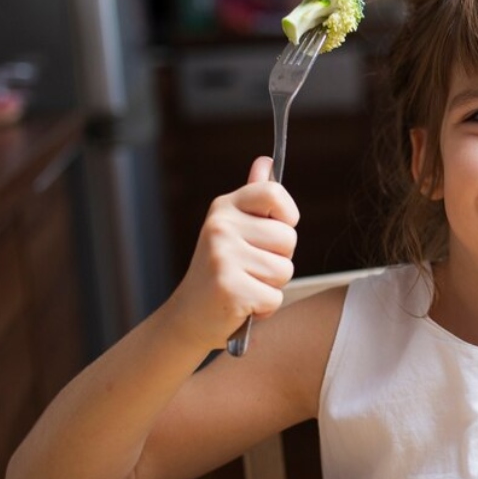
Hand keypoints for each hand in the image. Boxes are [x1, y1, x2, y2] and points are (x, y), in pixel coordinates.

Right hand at [171, 156, 299, 348]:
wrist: (189, 317)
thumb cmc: (222, 272)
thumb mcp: (235, 229)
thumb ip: (255, 198)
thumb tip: (266, 161)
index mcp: (224, 207)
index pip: (274, 194)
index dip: (286, 217)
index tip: (270, 234)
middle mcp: (220, 226)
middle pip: (288, 238)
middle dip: (279, 259)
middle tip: (249, 269)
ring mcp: (222, 256)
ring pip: (284, 270)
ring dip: (271, 286)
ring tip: (245, 285)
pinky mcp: (229, 287)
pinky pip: (274, 297)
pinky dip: (264, 308)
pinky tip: (242, 304)